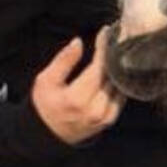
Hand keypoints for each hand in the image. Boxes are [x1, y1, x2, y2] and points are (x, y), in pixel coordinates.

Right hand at [31, 28, 125, 144]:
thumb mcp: (46, 80)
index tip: (105, 32)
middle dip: (112, 55)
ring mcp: (104, 116)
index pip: (98, 68)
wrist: (48, 133)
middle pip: (112, 76)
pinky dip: (119, 82)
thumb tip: (78, 42)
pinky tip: (115, 70)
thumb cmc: (45, 104)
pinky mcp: (110, 120)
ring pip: (119, 86)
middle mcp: (95, 109)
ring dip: (118, 68)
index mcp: (77, 99)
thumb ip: (63, 61)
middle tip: (112, 38)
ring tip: (114, 51)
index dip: (103, 48)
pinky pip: (121, 96)